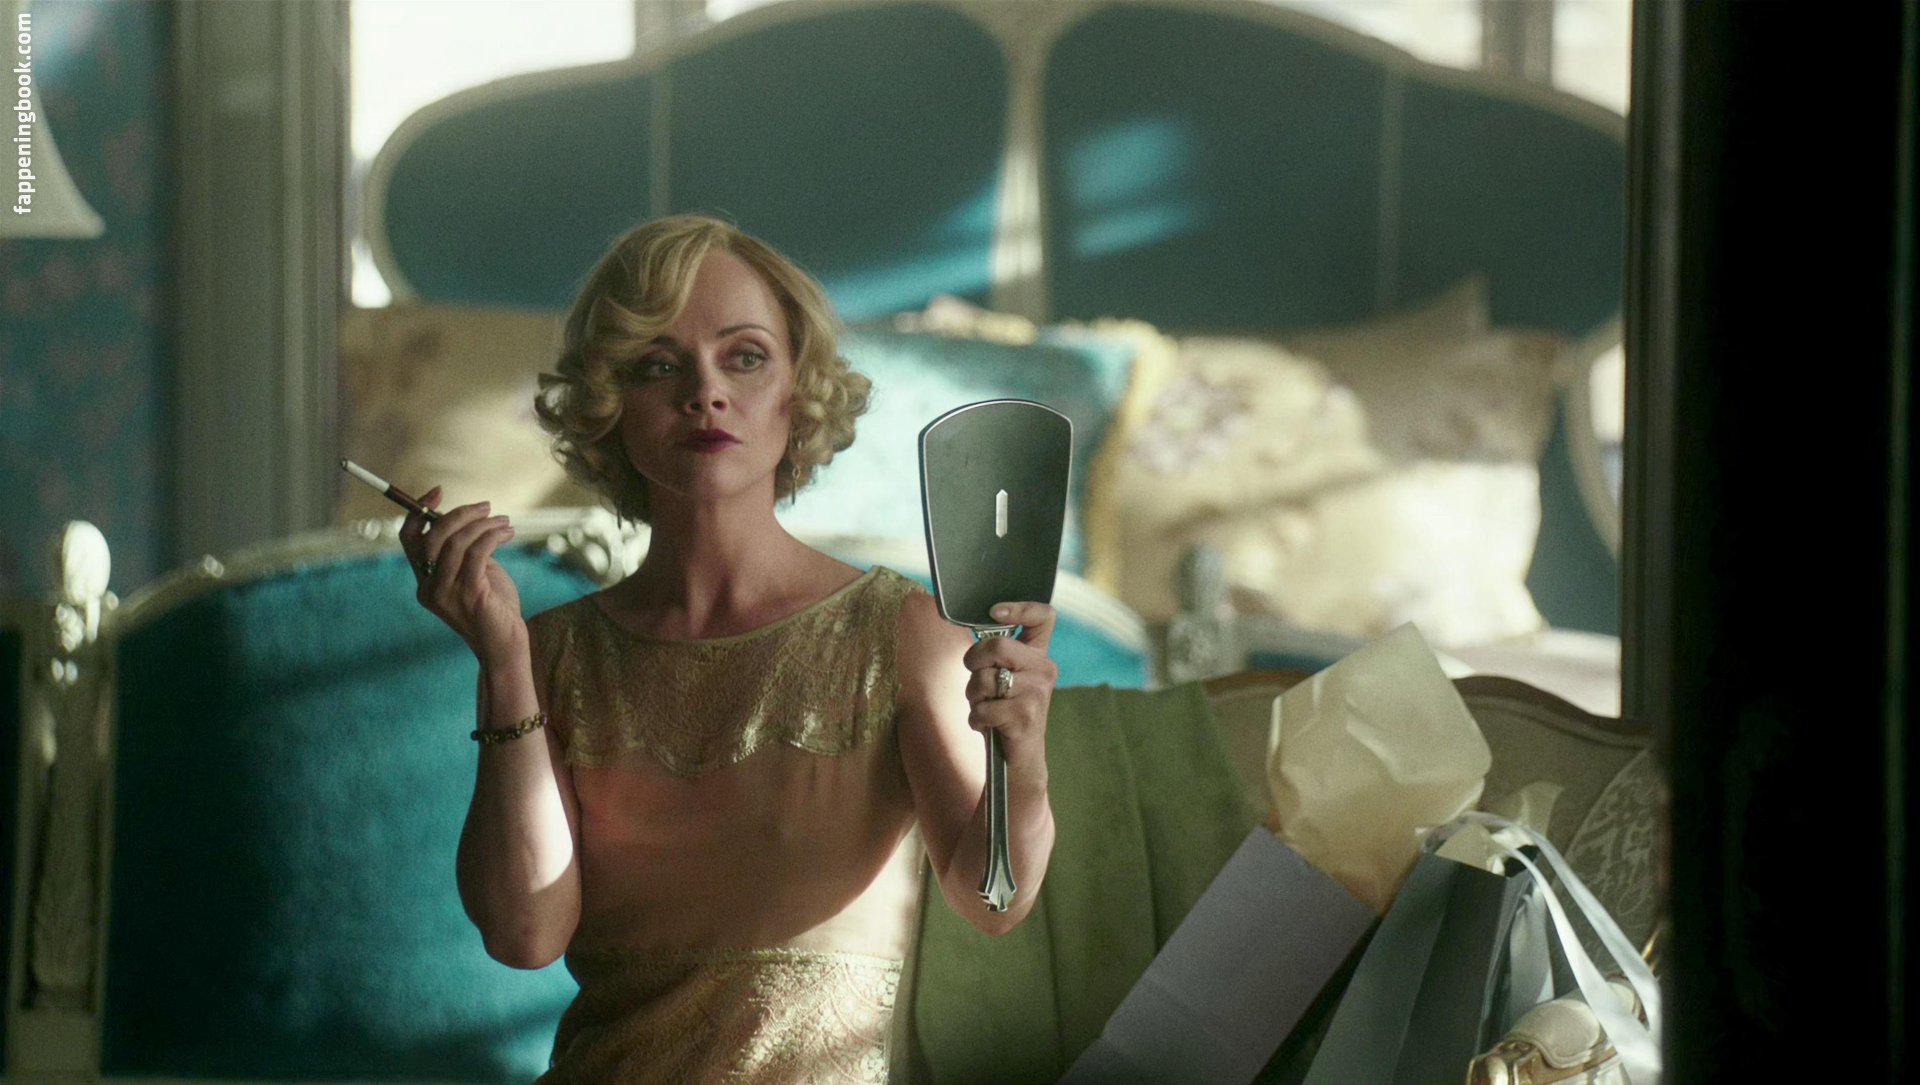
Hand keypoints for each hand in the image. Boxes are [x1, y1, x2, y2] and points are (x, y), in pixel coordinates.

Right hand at [398, 487, 524, 662]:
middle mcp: (428, 588)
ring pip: (455, 544)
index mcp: (424, 580)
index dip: (419, 511)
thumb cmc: (494, 606)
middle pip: (431, 537)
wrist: (506, 644)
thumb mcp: (474, 572)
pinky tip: (506, 534)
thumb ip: (463, 548)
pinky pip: (477, 554)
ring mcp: (446, 594)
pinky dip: (492, 537)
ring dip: (482, 525)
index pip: (408, 539)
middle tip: (486, 507)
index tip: (438, 492)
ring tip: (504, 521)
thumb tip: (465, 515)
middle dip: (459, 514)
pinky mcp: (469, 595)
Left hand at [961, 601, 1059, 756]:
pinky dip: (976, 719)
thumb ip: (997, 655)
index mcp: (1038, 656)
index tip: (995, 613)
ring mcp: (1037, 693)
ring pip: (985, 678)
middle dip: (974, 662)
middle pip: (998, 645)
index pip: (1044, 616)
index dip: (1020, 608)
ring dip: (972, 696)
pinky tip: (988, 726)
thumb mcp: (1003, 678)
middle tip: (976, 681)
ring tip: (985, 707)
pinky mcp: (1026, 716)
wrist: (1018, 760)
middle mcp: (1044, 670)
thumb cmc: (1003, 714)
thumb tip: (980, 634)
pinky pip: (984, 708)